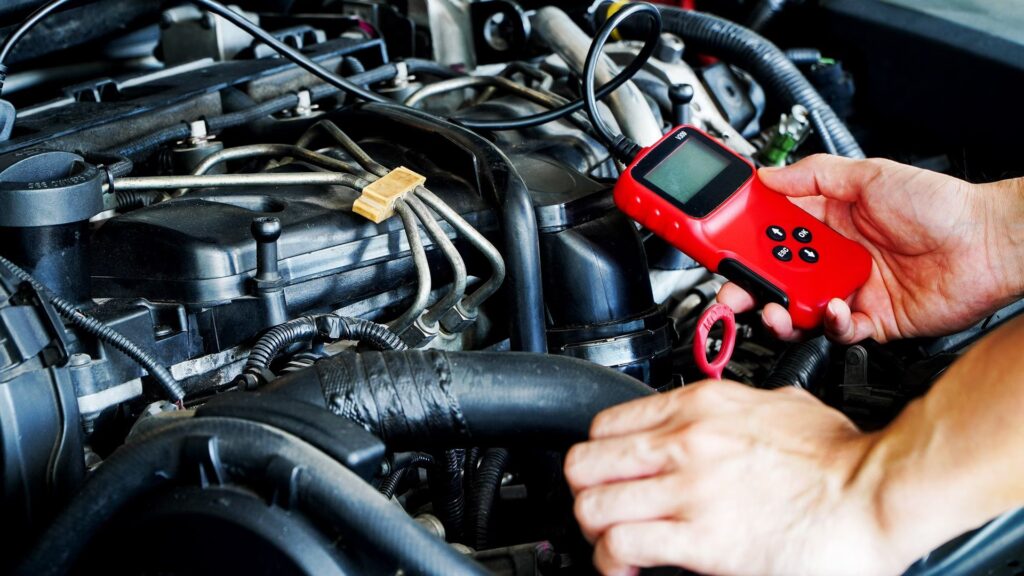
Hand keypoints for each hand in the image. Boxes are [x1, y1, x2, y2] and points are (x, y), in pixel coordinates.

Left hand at [565, 381, 914, 575]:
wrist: (875, 491)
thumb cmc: (839, 456)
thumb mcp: (779, 405)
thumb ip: (737, 408)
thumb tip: (725, 416)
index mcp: (699, 406)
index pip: (604, 424)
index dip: (600, 456)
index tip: (609, 475)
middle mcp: (684, 443)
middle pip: (584, 464)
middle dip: (586, 492)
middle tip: (604, 510)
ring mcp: (688, 490)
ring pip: (592, 505)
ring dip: (595, 530)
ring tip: (615, 541)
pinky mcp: (700, 539)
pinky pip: (621, 545)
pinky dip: (613, 561)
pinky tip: (630, 565)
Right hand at [718, 155, 1023, 342]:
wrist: (990, 244)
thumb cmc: (941, 206)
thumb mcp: (871, 175)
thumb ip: (815, 175)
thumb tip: (769, 173)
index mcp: (827, 223)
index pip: (771, 231)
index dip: (743, 237)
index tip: (718, 240)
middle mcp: (833, 258)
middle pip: (776, 275)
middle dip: (748, 283)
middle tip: (731, 287)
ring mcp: (850, 290)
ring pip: (799, 308)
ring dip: (780, 310)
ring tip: (775, 306)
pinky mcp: (872, 321)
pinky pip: (838, 330)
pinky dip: (831, 324)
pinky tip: (836, 309)